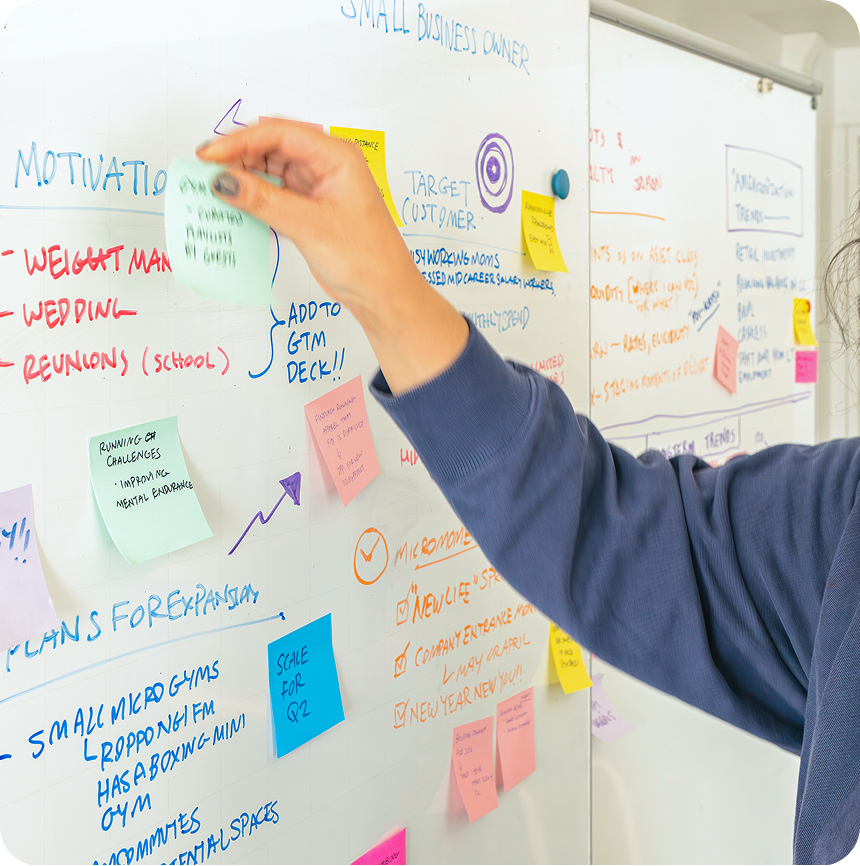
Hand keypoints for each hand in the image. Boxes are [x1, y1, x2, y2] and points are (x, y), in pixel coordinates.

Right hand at [196, 121, 467, 393]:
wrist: (384, 295)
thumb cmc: (367, 259)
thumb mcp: (311, 227)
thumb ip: (264, 202)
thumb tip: (223, 181)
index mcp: (336, 157)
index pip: (279, 134)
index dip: (239, 141)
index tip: (208, 156)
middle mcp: (326, 166)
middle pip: (271, 147)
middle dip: (237, 156)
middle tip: (204, 172)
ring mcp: (317, 188)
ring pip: (270, 171)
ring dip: (243, 178)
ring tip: (213, 189)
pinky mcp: (309, 211)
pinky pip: (274, 195)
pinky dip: (253, 199)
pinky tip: (234, 206)